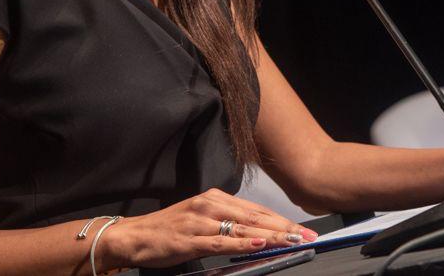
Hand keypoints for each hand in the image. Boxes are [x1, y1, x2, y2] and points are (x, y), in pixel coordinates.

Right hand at [100, 187, 317, 269]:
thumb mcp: (203, 219)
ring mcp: (201, 220)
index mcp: (216, 198)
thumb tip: (259, 233)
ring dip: (271, 235)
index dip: (282, 220)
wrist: (136, 236)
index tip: (302, 229)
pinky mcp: (191, 238)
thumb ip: (228, 223)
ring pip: (244, 228)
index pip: (257, 210)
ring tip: (292, 240)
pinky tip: (259, 244)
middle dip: (284, 227)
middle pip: (256, 217)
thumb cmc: (170, 230)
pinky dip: (243, 243)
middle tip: (307, 235)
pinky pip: (222, 241)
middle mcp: (211, 204)